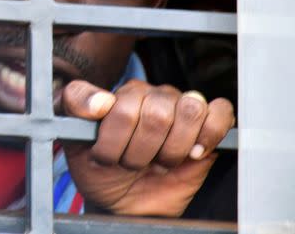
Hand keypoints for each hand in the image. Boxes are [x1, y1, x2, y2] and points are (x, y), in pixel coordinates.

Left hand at [61, 79, 234, 216]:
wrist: (123, 201)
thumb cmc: (99, 168)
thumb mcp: (74, 138)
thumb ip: (75, 104)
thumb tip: (102, 101)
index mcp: (124, 93)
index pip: (124, 109)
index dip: (114, 142)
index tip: (104, 158)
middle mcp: (154, 95)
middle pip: (158, 114)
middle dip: (141, 152)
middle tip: (132, 164)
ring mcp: (181, 108)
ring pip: (190, 111)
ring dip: (172, 151)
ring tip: (159, 162)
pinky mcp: (207, 126)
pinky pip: (220, 112)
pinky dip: (209, 135)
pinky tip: (193, 153)